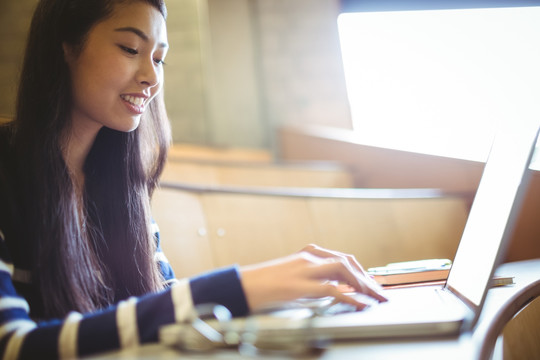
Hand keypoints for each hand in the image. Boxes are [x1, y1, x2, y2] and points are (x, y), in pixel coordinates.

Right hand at [240, 244, 386, 311]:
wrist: (243, 285)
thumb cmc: (264, 284)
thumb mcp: (293, 276)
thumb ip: (311, 279)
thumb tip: (332, 290)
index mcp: (307, 255)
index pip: (341, 258)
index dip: (360, 271)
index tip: (371, 283)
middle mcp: (308, 258)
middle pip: (346, 261)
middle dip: (366, 277)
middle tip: (378, 292)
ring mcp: (304, 269)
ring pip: (342, 270)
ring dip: (362, 284)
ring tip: (374, 297)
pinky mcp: (300, 285)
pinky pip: (331, 289)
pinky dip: (350, 296)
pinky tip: (360, 304)